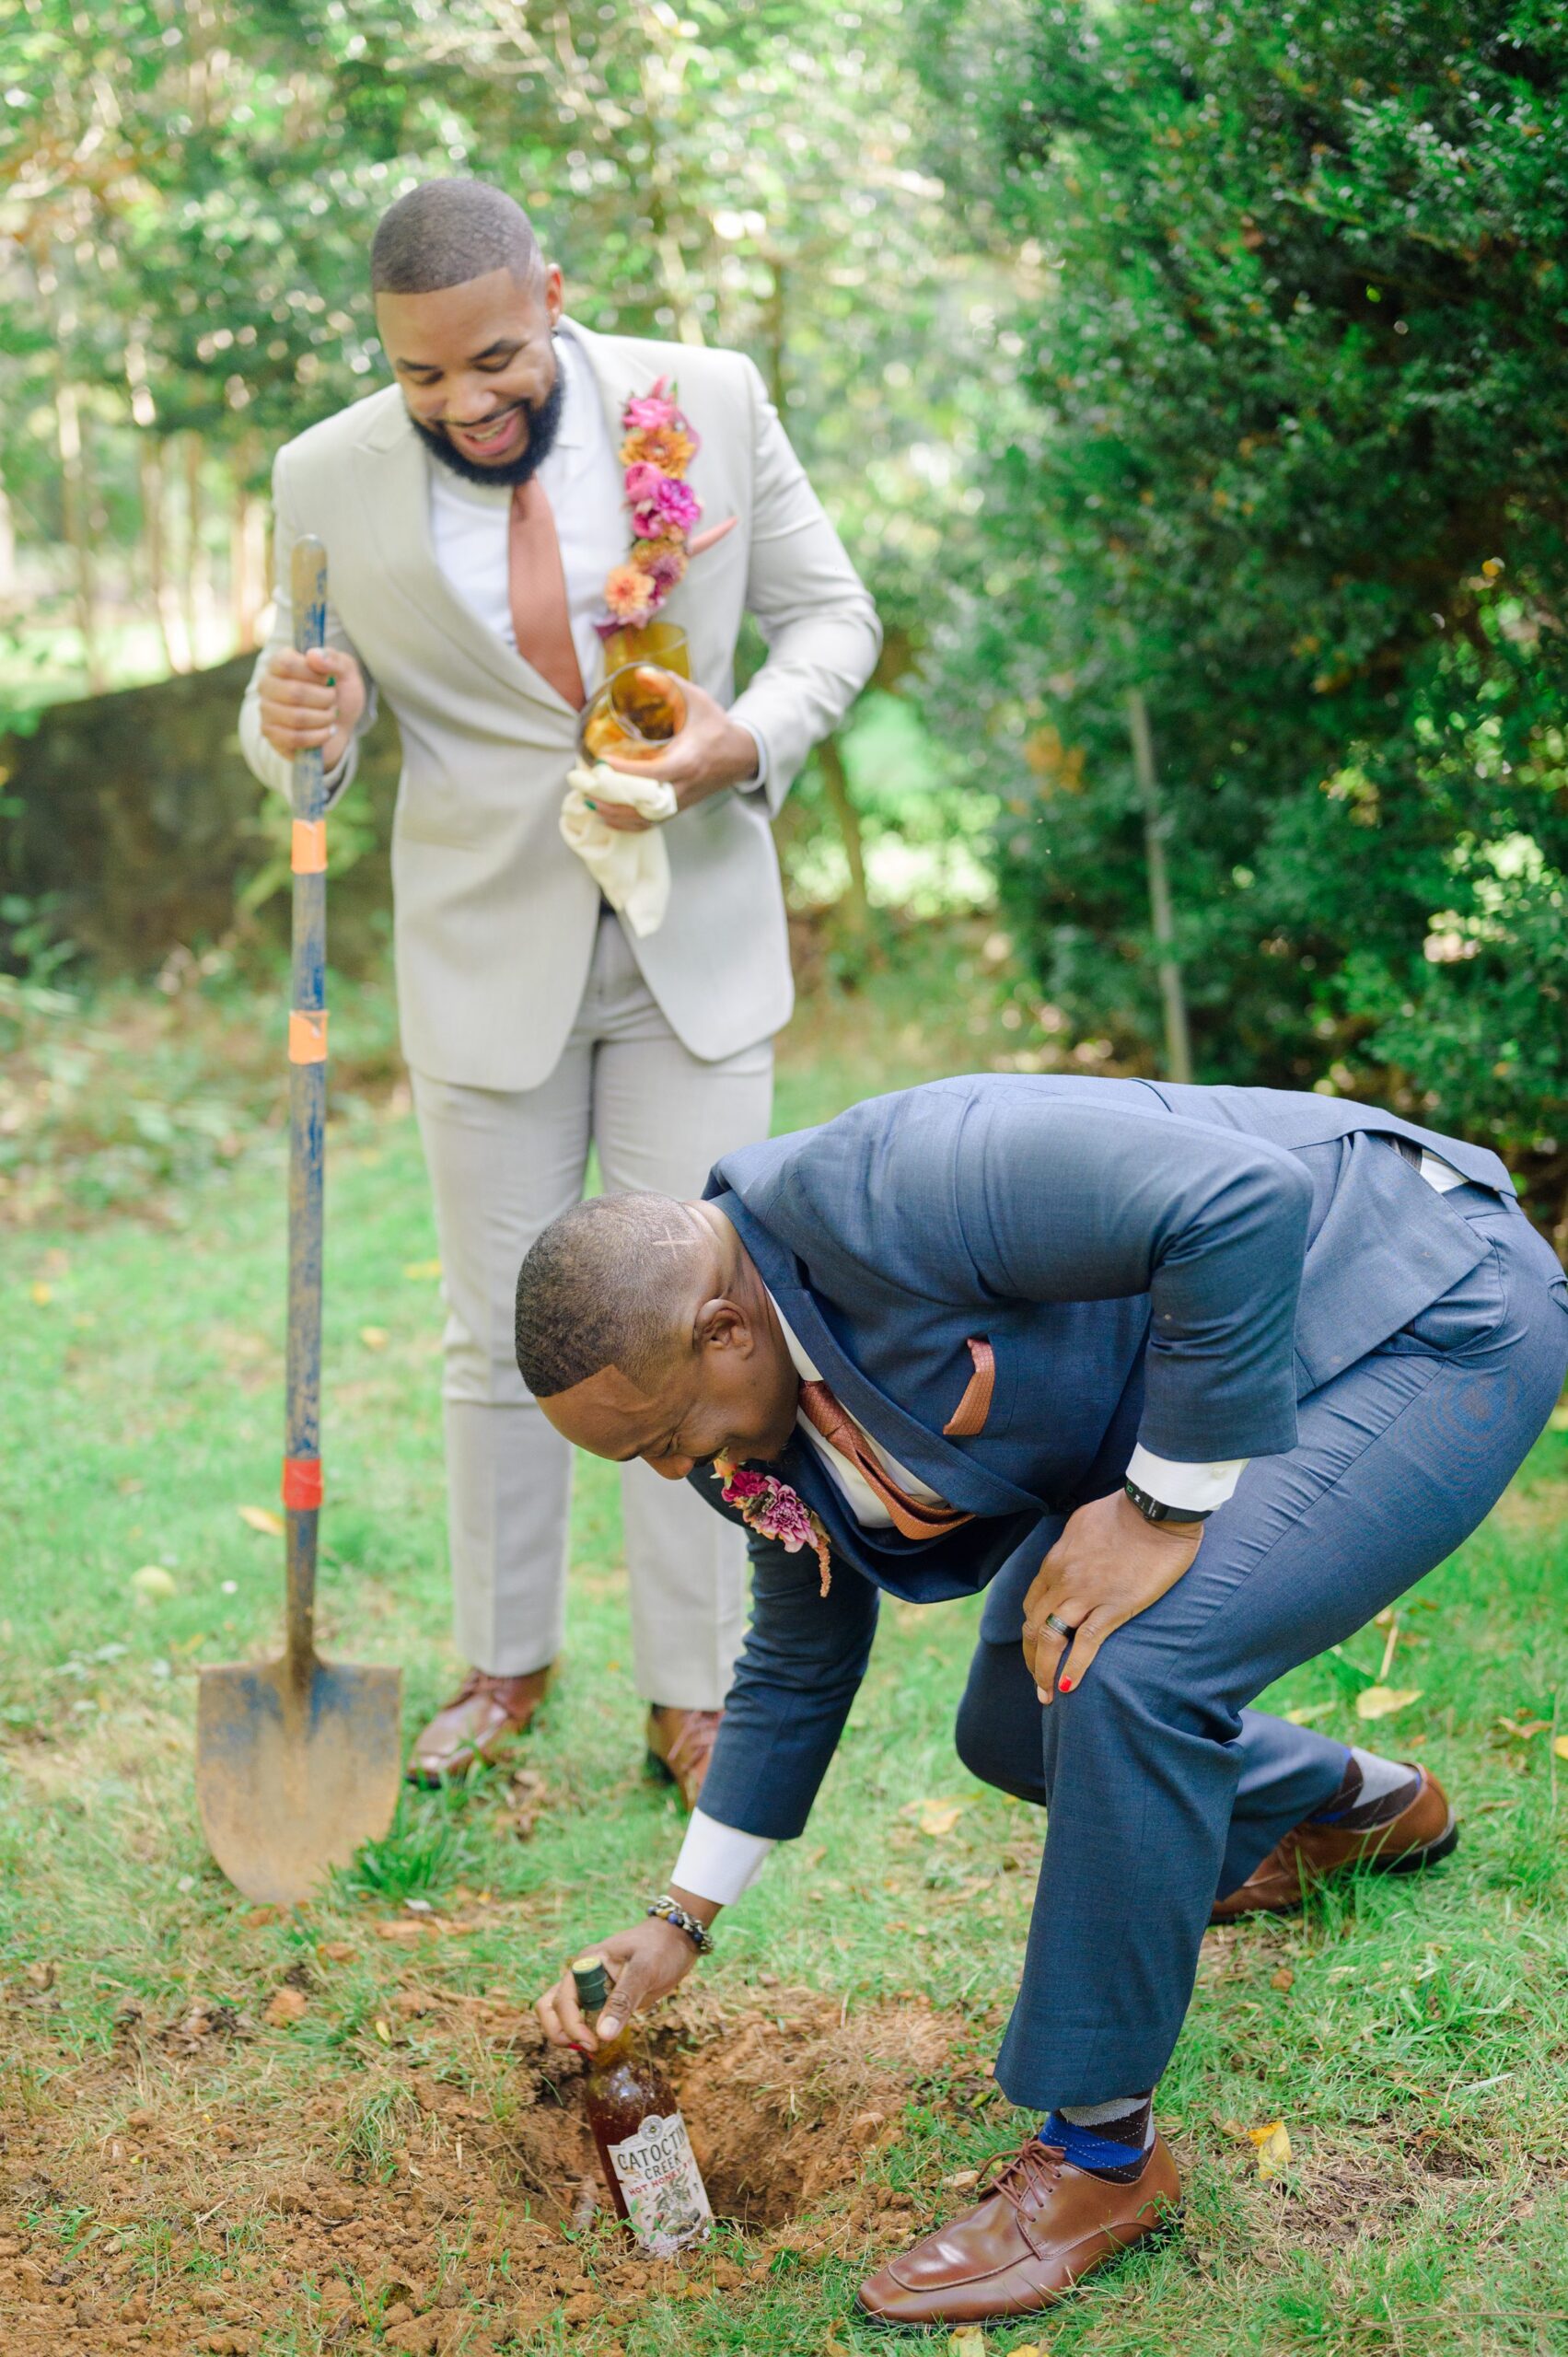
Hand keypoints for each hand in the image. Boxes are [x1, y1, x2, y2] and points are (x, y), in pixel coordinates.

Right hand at [258, 645, 365, 770]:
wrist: (340, 724)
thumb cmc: (339, 692)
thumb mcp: (345, 671)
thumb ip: (333, 659)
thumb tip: (313, 655)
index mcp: (280, 662)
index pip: (286, 664)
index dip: (314, 674)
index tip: (328, 679)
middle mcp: (267, 684)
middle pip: (295, 693)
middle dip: (325, 699)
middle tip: (333, 700)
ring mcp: (266, 710)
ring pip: (296, 718)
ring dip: (324, 718)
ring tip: (331, 715)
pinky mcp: (272, 734)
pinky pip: (295, 738)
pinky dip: (318, 736)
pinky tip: (327, 732)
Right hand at [536, 1918, 700, 2052]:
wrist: (677, 1939)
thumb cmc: (660, 1948)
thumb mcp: (644, 1970)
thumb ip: (622, 2001)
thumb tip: (602, 2036)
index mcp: (586, 1964)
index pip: (562, 2000)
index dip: (572, 2025)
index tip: (594, 2043)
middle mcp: (581, 1976)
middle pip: (550, 2007)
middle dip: (561, 2032)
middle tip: (588, 2047)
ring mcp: (590, 1988)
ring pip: (560, 2013)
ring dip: (567, 2033)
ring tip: (592, 2047)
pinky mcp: (603, 1999)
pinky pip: (583, 2018)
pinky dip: (585, 2033)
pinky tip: (603, 2042)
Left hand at [593, 678, 758, 832]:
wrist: (741, 756)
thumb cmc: (716, 726)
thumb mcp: (697, 700)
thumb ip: (669, 686)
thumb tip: (640, 673)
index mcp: (689, 760)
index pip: (655, 772)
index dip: (627, 771)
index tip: (601, 762)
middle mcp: (685, 786)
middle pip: (645, 803)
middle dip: (613, 799)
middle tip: (585, 786)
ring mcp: (681, 801)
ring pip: (646, 818)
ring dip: (616, 815)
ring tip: (590, 802)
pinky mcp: (678, 808)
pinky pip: (651, 823)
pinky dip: (627, 824)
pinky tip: (607, 816)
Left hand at [1022, 1489, 1203, 1703]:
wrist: (1155, 1509)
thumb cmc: (1124, 1511)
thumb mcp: (1082, 1524)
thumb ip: (1071, 1547)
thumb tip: (1070, 1558)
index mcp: (1054, 1562)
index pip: (1032, 1604)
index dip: (1031, 1631)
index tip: (1038, 1649)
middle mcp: (1062, 1580)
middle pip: (1034, 1627)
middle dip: (1032, 1658)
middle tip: (1038, 1682)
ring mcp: (1086, 1594)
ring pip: (1051, 1639)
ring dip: (1044, 1671)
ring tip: (1047, 1694)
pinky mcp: (1114, 1606)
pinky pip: (1085, 1643)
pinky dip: (1074, 1667)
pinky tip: (1069, 1686)